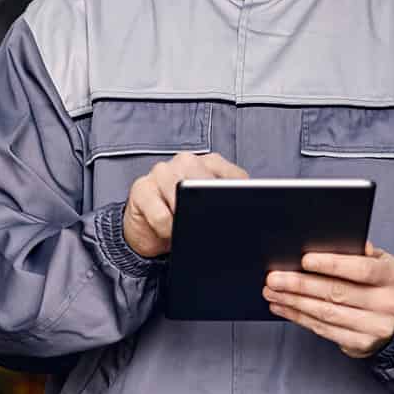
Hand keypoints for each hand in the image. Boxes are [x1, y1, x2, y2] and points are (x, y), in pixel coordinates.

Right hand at [123, 152, 248, 258]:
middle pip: (206, 184)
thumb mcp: (209, 212)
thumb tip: (251, 218)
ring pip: (181, 195)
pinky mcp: (141, 188)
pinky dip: (168, 230)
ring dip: (185, 221)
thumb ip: (228, 207)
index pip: (235, 178)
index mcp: (209, 163)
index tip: (239, 219)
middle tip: (209, 230)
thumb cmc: (181, 218)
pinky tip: (166, 232)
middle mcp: (186, 162)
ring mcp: (162, 172)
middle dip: (209, 211)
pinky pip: (162, 215)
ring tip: (182, 231)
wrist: (145, 230)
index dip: (238, 200)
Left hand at [262, 243, 393, 358]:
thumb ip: (357, 251)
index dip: (332, 264)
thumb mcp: (378, 262)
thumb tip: (330, 241)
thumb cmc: (379, 284)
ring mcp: (375, 327)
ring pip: (326, 313)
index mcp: (391, 276)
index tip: (304, 260)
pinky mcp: (361, 344)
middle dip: (300, 284)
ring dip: (294, 302)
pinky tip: (283, 308)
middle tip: (274, 278)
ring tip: (272, 292)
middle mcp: (387, 303)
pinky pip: (324, 330)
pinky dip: (299, 318)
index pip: (361, 269)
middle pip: (337, 292)